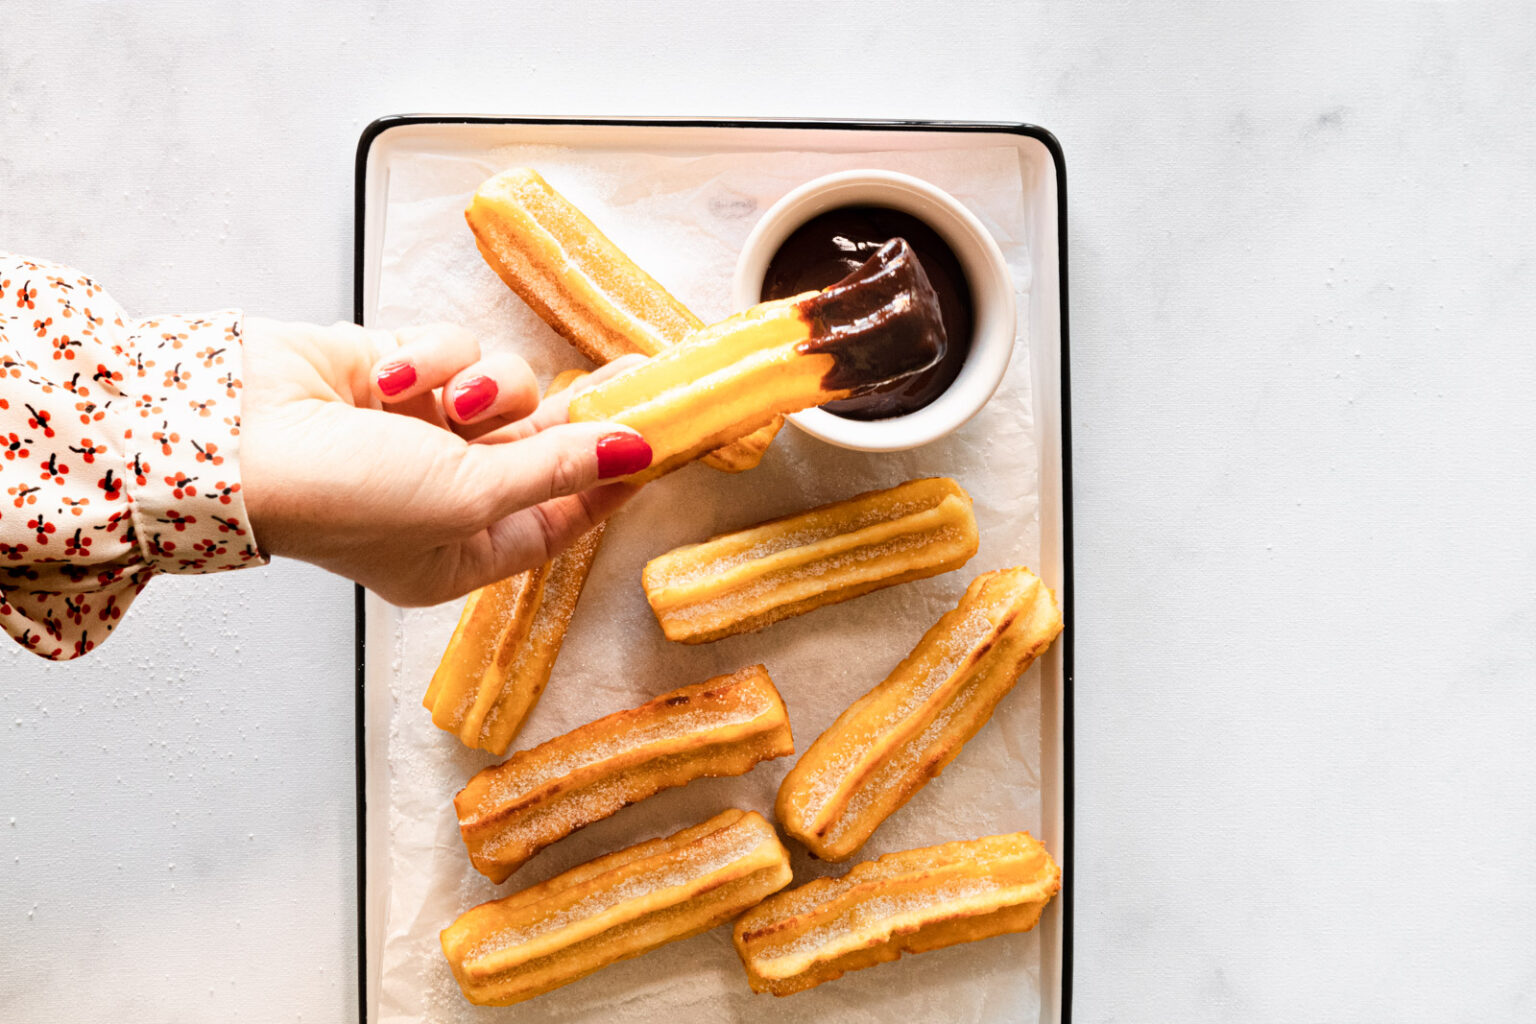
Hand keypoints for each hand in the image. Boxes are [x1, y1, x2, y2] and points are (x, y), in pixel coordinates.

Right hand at [238, 318, 650, 605]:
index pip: (558, 521)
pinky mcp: (397, 374)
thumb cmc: (342, 498)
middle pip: (541, 451)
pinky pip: (455, 353)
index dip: (607, 486)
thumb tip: (636, 452)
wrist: (229, 437)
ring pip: (503, 391)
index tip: (654, 447)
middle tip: (632, 379)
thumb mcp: (470, 496)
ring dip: (487, 387)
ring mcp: (419, 434)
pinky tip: (394, 374)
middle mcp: (443, 496)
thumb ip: (558, 470)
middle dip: (574, 419)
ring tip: (447, 399)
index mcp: (460, 554)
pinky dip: (435, 357)